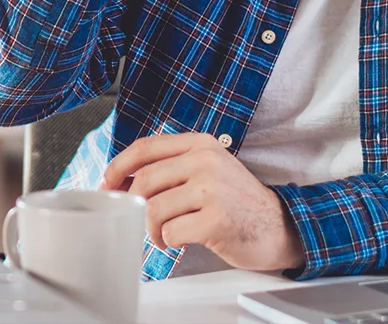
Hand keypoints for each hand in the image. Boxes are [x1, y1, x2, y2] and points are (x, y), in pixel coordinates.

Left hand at [100, 132, 305, 272]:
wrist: (280, 226)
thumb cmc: (238, 202)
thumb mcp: (208, 170)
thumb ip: (172, 168)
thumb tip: (122, 179)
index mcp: (200, 145)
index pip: (145, 147)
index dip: (118, 166)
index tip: (107, 183)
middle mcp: (205, 161)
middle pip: (144, 180)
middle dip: (135, 205)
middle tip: (142, 219)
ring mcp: (212, 189)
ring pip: (153, 208)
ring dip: (152, 229)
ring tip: (164, 235)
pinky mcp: (216, 218)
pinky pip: (171, 231)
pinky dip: (169, 241)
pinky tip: (180, 241)